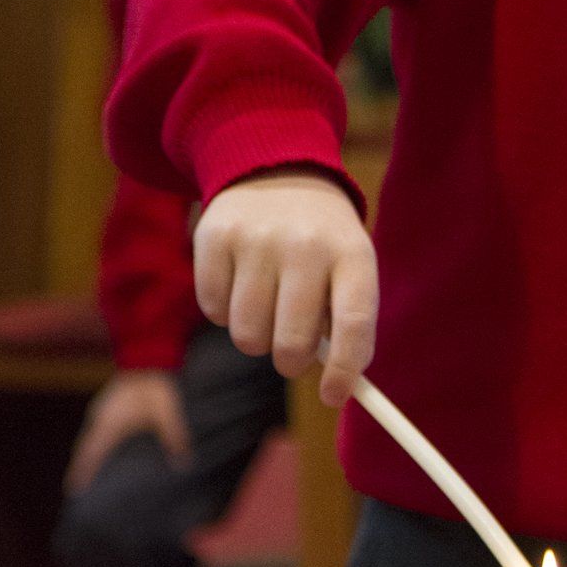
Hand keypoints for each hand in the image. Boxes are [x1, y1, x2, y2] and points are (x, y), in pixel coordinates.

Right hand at [65, 368, 190, 492]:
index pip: (89, 452)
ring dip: (87, 453)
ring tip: (86, 473)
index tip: (72, 489)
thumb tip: (184, 463)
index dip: (80, 471)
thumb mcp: (167, 412)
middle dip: (80, 465)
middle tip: (76, 487)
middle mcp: (99, 417)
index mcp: (109, 423)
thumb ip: (174, 437)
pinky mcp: (108, 405)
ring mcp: (102, 409)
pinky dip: (95, 441)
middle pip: (84, 447)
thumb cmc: (156, 384)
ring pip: (89, 437)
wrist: (149, 354)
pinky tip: (103, 449)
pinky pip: (97, 428)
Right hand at [194, 169, 377, 406]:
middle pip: (292, 342)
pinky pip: (213, 312)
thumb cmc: (321, 241)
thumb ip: (347, 325)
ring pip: (248, 335)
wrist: (277, 169)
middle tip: (291, 353)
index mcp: (351, 254)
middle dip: (291, 361)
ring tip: (267, 305)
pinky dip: (224, 312)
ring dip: (256, 337)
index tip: (334, 397)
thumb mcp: (348, 267)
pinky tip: (240, 280)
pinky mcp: (214, 237)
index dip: (346, 370)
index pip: (354, 324)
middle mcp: (306, 244)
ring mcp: (257, 239)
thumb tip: (338, 391)